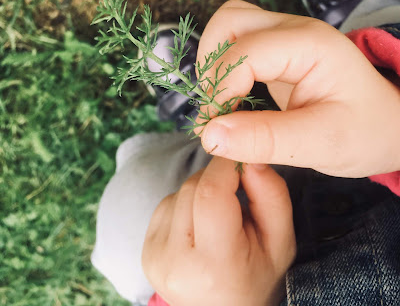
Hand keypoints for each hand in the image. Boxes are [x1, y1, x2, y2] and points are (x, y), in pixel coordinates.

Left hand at [142, 157, 295, 305]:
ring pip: (180, 191)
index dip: (225, 166)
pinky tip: (200, 225)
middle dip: (217, 179)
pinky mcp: (146, 249)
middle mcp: (175, 262)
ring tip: (219, 218)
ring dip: (203, 191)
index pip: (211, 194)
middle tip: (237, 195)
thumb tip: (250, 158)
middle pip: (193, 188)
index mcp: (215, 265)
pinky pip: (168, 202)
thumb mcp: (280, 241)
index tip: (241, 159)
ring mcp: (155, 255)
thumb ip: (271, 195)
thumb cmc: (257, 275)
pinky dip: (187, 203)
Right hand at [196, 0, 399, 177]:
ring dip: (212, 64)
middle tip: (215, 110)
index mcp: (311, 44)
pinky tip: (230, 100)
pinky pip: (235, 46)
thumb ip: (265, 139)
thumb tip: (209, 135)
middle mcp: (294, 30)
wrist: (386, 125)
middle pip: (229, 22)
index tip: (212, 130)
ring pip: (228, 27)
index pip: (244, 53)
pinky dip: (221, 70)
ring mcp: (283, 37)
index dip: (219, 91)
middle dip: (210, 67)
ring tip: (220, 104)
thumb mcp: (322, 144)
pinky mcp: (275, 51)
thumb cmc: (364, 133)